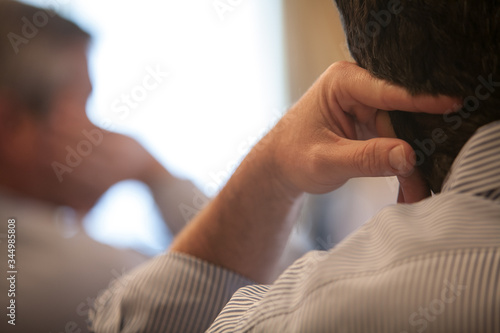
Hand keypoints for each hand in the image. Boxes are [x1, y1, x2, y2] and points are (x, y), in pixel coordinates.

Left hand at [263, 62, 458, 201]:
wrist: (279, 168)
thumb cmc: (292, 158)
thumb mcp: (326, 161)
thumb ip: (366, 158)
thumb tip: (408, 156)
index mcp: (343, 82)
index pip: (388, 91)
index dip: (420, 100)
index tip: (451, 104)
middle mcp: (357, 88)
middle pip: (399, 116)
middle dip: (412, 149)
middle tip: (426, 179)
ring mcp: (365, 105)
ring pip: (400, 133)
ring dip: (407, 164)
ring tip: (415, 192)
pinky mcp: (369, 123)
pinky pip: (393, 142)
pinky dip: (398, 166)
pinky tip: (406, 188)